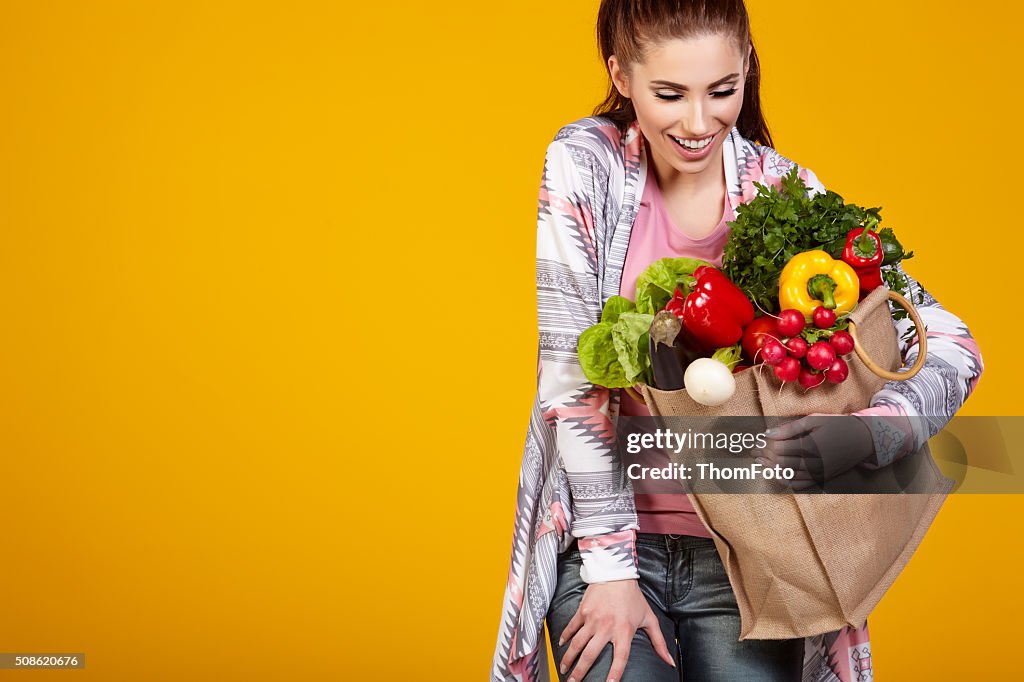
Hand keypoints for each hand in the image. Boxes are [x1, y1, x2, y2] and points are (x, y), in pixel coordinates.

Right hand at [558, 579, 673, 681]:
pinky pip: (572, 627)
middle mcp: (606, 627)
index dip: (615, 673)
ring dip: (569, 658)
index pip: (620, 658)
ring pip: (577, 643)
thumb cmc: (633, 597)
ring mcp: (592, 619)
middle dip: (580, 672)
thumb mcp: (649, 618)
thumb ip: (659, 642)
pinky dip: (565, 636)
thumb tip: (669, 661)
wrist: (616, 573)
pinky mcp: (583, 611)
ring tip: (564, 669)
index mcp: (624, 631)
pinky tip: (561, 645)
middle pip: (590, 654)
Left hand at [756, 414, 874, 489]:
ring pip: (788, 476)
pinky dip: (785, 481)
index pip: (780, 450)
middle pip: (781, 463)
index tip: (756, 443)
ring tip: (760, 462)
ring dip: (771, 469)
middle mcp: (815, 463)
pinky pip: (800, 485)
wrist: (863, 439)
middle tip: (754, 452)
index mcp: (811, 446)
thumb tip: (767, 434)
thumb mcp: (814, 420)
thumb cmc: (837, 425)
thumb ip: (790, 428)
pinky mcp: (822, 479)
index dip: (765, 447)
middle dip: (765, 458)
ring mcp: (819, 473)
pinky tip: (776, 474)